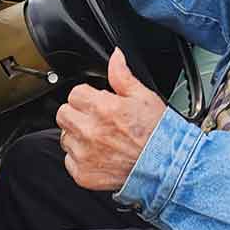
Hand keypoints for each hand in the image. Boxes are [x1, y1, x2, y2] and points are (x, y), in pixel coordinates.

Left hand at [56, 48, 166, 190]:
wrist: (165, 166)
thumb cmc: (157, 132)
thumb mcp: (143, 97)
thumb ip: (122, 75)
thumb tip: (115, 56)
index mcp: (103, 108)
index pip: (75, 93)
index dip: (88, 96)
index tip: (97, 102)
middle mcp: (90, 131)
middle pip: (64, 114)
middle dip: (78, 113)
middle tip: (96, 119)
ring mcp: (85, 154)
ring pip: (65, 137)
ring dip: (78, 136)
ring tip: (101, 138)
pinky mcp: (83, 173)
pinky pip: (70, 160)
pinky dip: (81, 158)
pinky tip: (100, 154)